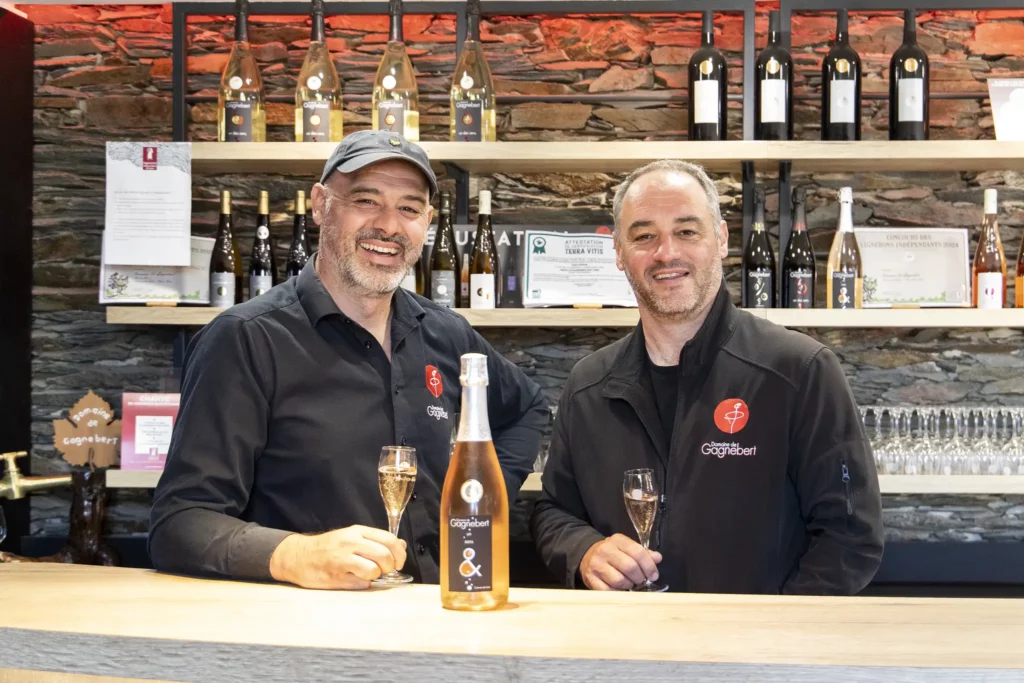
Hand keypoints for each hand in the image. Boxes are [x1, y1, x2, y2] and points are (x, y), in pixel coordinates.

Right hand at [269, 525, 407, 589]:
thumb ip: (377, 541)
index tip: (398, 563)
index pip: (389, 539)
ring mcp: (342, 558)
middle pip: (384, 555)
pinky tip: (355, 580)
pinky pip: (359, 582)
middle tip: (384, 571)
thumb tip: (401, 546)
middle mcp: (351, 541)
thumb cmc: (329, 548)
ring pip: (373, 569)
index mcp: (358, 531)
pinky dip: (363, 584)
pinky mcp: (334, 575)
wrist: (298, 556)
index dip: (399, 554)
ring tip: (368, 575)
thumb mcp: (353, 538)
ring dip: (376, 576)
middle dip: (390, 567)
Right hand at [579, 534, 661, 590]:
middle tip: (641, 581)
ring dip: (629, 585)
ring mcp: (596, 564)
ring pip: (619, 580)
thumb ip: (643, 553)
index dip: (649, 566)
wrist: (587, 555)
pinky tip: (620, 589)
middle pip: (630, 567)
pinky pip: (608, 590)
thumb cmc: (613, 554)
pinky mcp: (590, 578)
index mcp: (618, 540)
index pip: (638, 552)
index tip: (654, 575)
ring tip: (630, 584)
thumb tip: (658, 558)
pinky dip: (617, 592)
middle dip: (640, 577)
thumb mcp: (627, 548)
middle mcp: (605, 550)